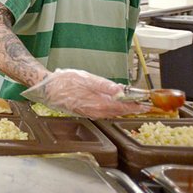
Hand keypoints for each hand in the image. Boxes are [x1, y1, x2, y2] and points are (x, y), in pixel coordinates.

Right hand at [21, 68, 148, 117]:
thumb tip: (120, 90)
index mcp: (96, 103)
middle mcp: (94, 111)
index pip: (121, 107)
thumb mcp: (85, 78)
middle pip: (117, 112)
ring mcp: (88, 112)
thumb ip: (104, 85)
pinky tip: (113, 106)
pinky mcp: (84, 111)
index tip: (146, 105)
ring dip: (122, 110)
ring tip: (132, 106)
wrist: (46, 88)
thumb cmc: (63, 81)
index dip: (134, 106)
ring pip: (110, 114)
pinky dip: (111, 110)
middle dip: (131, 109)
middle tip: (143, 107)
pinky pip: (102, 113)